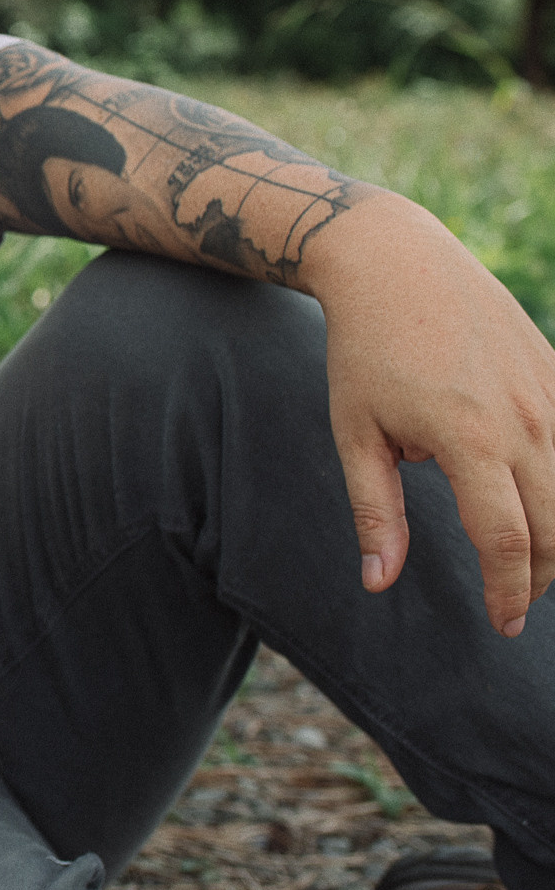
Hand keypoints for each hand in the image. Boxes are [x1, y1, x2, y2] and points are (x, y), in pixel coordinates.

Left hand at [314, 195, 554, 635]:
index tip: (503, 624)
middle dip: (541, 576)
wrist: (396, 266)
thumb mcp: (356, 434)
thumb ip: (375, 512)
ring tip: (532, 566)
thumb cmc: (364, 353)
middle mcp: (526, 419)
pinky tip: (548, 509)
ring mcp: (552, 395)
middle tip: (515, 605)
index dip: (509, 590)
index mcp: (470, 439)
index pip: (507, 539)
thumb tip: (379, 583)